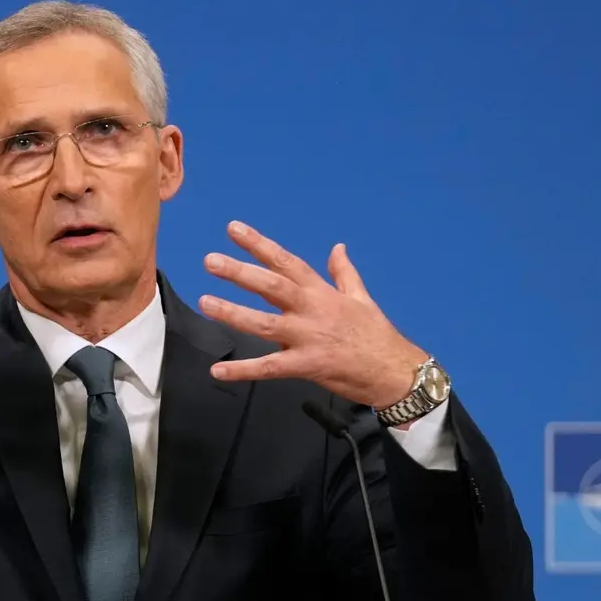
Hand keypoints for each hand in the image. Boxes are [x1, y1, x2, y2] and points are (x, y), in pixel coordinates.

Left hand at [199, 221, 429, 408]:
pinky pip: (269, 368)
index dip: (259, 244)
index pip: (286, 261)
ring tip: (206, 303)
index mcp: (321, 292)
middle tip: (210, 261)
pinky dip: (242, 370)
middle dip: (240, 272)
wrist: (394, 370)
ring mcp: (307, 338)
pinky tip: (217, 371)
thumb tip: (337, 247)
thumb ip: (344, 272)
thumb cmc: (376, 334)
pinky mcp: (306, 366)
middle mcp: (311, 310)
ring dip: (233, 314)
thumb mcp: (362, 297)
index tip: (234, 229)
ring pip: (264, 323)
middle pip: (271, 286)